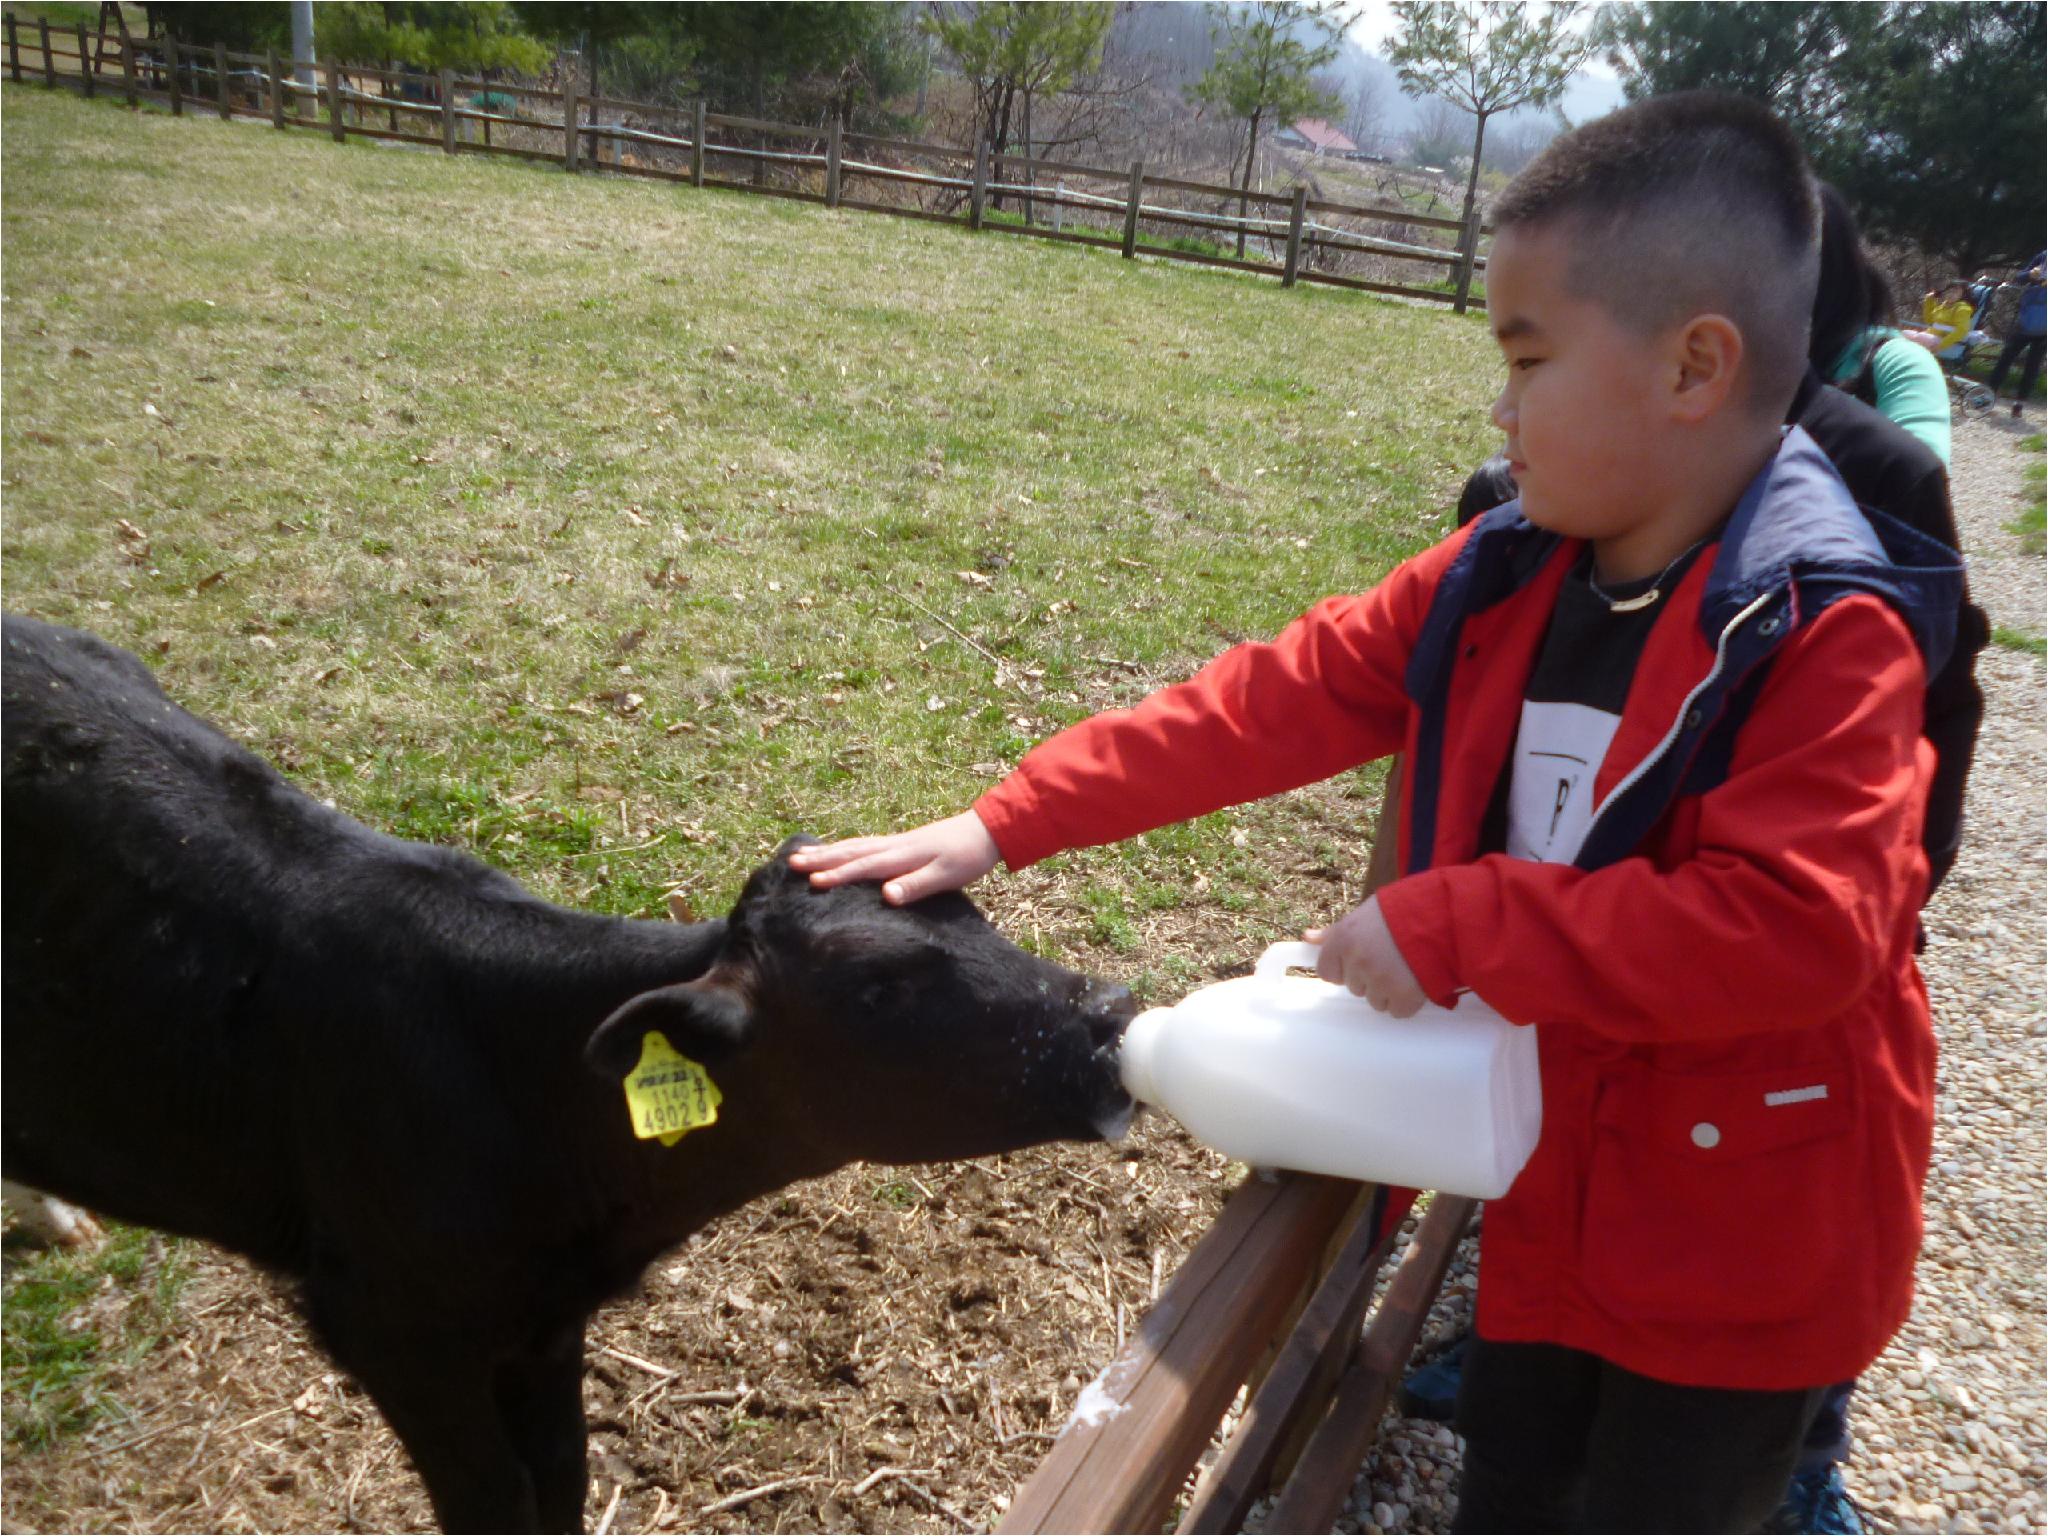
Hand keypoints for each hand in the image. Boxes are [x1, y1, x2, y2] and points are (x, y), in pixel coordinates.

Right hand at [786, 811, 1000, 904]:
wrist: (987, 830)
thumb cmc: (968, 857)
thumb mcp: (947, 875)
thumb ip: (916, 885)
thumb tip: (886, 895)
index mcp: (902, 855)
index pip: (864, 866)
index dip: (838, 875)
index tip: (812, 882)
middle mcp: (894, 845)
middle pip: (851, 851)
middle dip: (821, 858)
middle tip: (790, 863)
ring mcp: (896, 842)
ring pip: (854, 845)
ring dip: (828, 850)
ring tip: (801, 854)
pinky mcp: (901, 843)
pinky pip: (864, 845)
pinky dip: (845, 847)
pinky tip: (838, 850)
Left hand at [1305, 897, 1426, 1016]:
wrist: (1442, 918)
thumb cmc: (1402, 912)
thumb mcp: (1365, 914)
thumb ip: (1335, 932)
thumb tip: (1307, 938)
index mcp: (1344, 939)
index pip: (1327, 972)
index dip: (1344, 969)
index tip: (1359, 962)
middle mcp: (1357, 962)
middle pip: (1355, 987)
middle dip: (1370, 977)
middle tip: (1391, 959)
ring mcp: (1380, 981)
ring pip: (1375, 1001)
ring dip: (1389, 991)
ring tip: (1405, 968)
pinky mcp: (1403, 997)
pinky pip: (1398, 1011)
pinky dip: (1407, 1002)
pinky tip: (1415, 982)